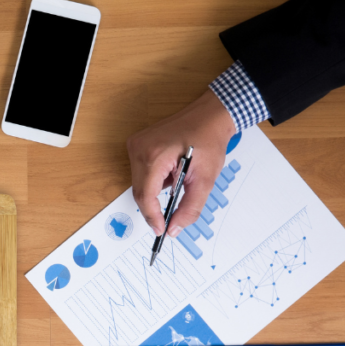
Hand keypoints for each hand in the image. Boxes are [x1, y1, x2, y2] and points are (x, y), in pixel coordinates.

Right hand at [127, 89, 236, 236]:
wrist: (209, 115)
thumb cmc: (209, 139)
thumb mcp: (205, 179)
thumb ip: (190, 207)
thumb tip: (174, 228)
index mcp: (154, 156)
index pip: (145, 196)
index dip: (152, 217)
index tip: (161, 230)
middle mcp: (139, 149)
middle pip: (139, 192)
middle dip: (153, 207)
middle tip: (168, 219)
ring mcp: (135, 145)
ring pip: (138, 184)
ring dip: (155, 192)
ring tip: (177, 184)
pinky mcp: (136, 144)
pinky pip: (139, 173)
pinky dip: (154, 181)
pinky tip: (171, 174)